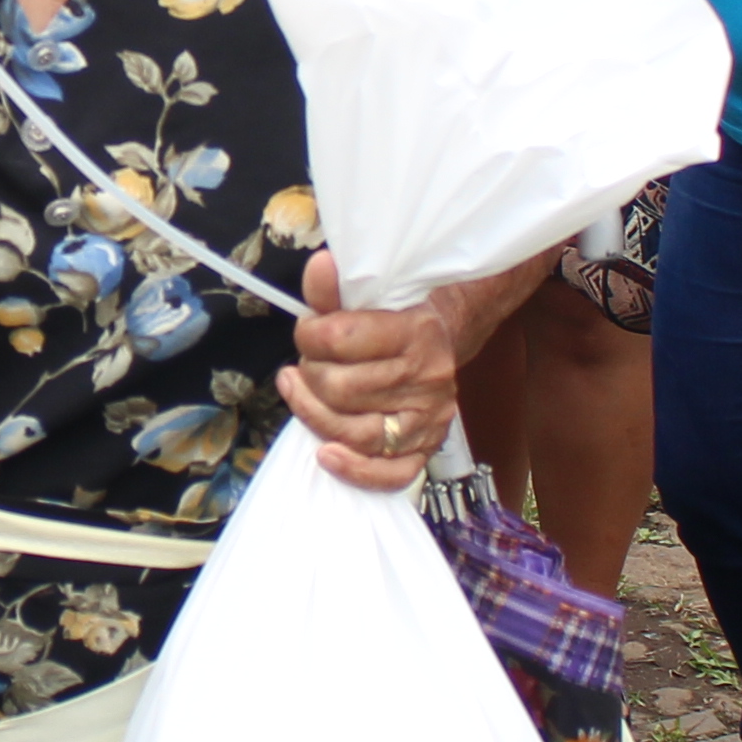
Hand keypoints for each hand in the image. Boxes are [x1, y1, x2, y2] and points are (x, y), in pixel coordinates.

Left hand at [277, 248, 458, 491]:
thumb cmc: (393, 319)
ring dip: (314, 413)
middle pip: (339, 389)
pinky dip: (353, 469)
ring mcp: (428, 419)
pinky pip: (389, 475)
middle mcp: (427, 377)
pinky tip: (325, 454)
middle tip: (311, 363)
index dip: (307, 335)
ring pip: (353, 432)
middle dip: (311, 374)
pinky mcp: (425, 450)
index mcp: (415, 331)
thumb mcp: (366, 297)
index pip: (338, 339)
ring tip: (302, 392)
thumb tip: (320, 266)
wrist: (438, 342)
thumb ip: (334, 289)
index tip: (307, 331)